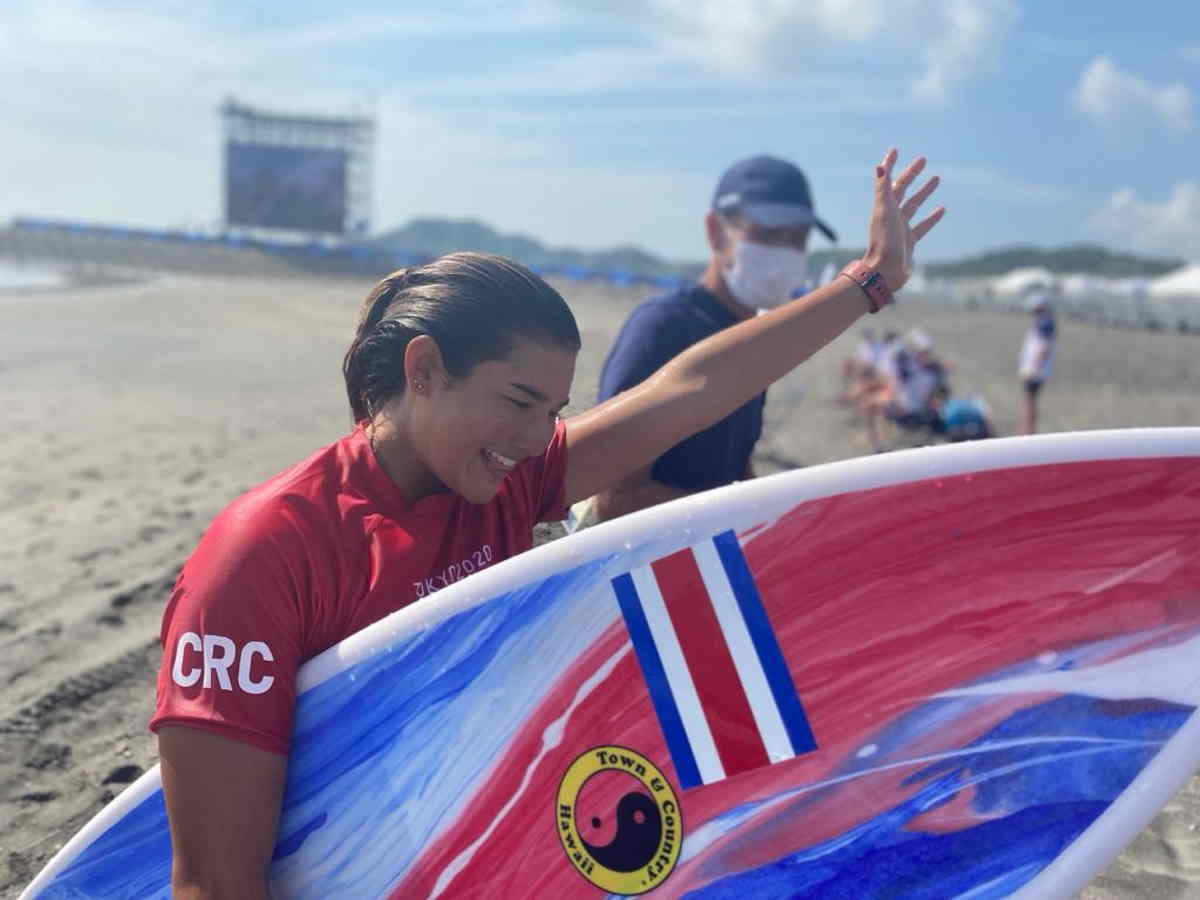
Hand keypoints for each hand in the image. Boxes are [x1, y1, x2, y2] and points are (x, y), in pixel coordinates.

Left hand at [862, 149, 944, 290]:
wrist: (885, 271)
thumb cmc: (884, 241)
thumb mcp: (884, 211)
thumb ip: (883, 189)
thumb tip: (880, 165)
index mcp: (884, 207)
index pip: (888, 181)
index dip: (890, 166)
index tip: (895, 151)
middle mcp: (891, 216)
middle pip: (902, 190)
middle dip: (911, 174)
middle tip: (923, 160)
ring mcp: (900, 228)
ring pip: (914, 205)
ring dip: (924, 191)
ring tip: (936, 178)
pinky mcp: (909, 242)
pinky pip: (922, 226)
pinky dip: (931, 217)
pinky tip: (942, 209)